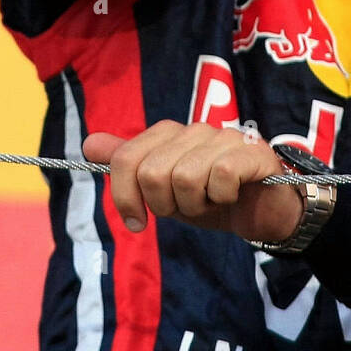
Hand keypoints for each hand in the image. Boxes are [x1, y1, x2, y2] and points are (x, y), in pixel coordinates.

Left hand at [83, 120, 302, 242]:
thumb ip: (129, 165)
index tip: (138, 221)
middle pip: (152, 172)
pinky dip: (221, 196)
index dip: (125, 197)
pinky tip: (231, 196)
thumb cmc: (210, 198)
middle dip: (164, 205)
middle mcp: (195, 129)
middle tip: (185, 208)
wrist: (261, 211)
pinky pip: (220, 174)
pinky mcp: (252, 151)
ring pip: (185, 176)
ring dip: (195, 204)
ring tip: (209, 201)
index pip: (127, 159)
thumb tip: (88, 144)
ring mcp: (225, 137)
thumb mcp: (162, 189)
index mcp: (170, 134)